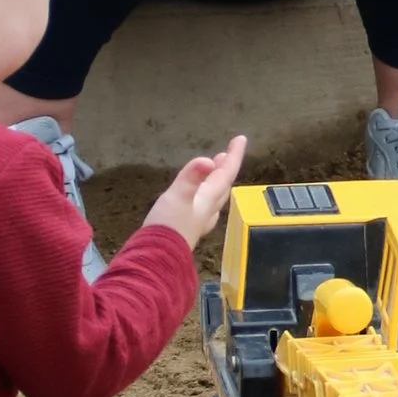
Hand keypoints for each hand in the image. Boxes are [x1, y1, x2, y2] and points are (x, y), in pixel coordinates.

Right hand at [146, 133, 245, 248]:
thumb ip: (191, 178)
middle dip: (225, 169)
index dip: (234, 155)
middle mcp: (208, 210)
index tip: (240, 139)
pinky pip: (203, 206)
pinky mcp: (188, 228)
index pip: (226, 174)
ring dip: (216, 181)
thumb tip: (208, 160)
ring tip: (214, 169)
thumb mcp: (177, 197)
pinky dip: (204, 194)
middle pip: (223, 185)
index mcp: (208, 199)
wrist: (156, 257)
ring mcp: (199, 220)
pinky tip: (198, 198)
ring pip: (214, 197)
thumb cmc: (168, 225)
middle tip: (225, 154)